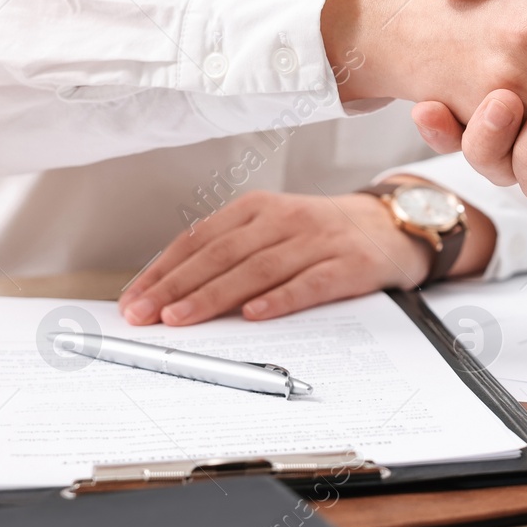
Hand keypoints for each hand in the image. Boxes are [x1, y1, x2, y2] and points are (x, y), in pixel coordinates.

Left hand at [118, 190, 430, 324]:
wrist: (391, 226)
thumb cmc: (322, 236)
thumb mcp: (274, 231)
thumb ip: (232, 255)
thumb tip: (173, 294)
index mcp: (258, 208)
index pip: (199, 240)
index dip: (162, 271)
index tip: (134, 300)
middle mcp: (284, 219)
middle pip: (221, 255)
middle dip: (176, 287)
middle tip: (145, 315)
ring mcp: (317, 240)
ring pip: (256, 269)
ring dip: (214, 296)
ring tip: (182, 318)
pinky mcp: (348, 264)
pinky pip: (309, 283)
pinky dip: (279, 299)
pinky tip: (254, 314)